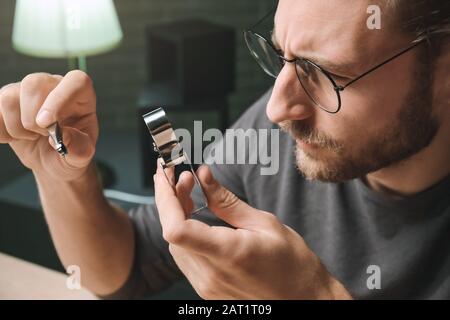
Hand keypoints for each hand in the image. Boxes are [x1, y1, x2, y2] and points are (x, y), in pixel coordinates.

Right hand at [0, 71, 97, 180]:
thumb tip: (62, 135)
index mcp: (81, 95)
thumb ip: (79, 147)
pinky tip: (14, 138)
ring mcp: (28, 90)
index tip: (47, 123)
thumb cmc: (71, 152)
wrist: (52, 160)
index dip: (59, 98)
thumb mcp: (82, 156)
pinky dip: (1, 131)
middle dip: (33, 118)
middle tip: (44, 135)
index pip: (75, 81)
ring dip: (17, 127)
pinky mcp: (7, 100)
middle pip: (34, 84)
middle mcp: (54, 86)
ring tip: (32, 137)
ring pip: (9, 96)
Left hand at [154, 164, 351, 299]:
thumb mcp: (264, 223)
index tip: (166, 175)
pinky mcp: (207, 290)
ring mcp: (207, 286)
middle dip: (170, 199)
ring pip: (175, 245)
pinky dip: (183, 232)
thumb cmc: (292, 263)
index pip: (177, 229)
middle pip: (172, 233)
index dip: (165, 199)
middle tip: (182, 175)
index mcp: (229, 253)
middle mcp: (212, 274)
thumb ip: (226, 201)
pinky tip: (193, 216)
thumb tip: (203, 175)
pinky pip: (185, 257)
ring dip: (175, 215)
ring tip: (189, 190)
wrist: (303, 300)